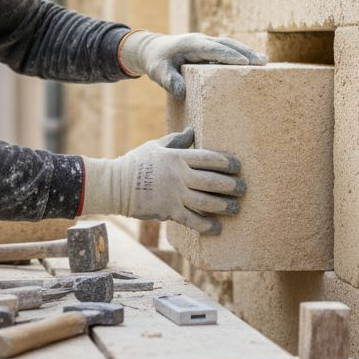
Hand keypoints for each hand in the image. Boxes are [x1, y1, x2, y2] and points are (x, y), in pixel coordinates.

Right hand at [81, 129, 244, 234]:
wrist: (114, 185)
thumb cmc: (136, 163)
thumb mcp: (155, 146)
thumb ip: (176, 140)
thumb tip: (192, 131)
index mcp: (177, 157)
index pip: (209, 158)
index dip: (228, 163)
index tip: (239, 167)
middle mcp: (178, 175)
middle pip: (213, 181)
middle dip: (232, 186)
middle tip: (244, 189)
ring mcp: (174, 194)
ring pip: (206, 202)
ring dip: (224, 206)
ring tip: (236, 208)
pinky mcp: (168, 211)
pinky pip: (192, 220)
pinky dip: (206, 225)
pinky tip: (217, 228)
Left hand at [120, 31, 266, 97]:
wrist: (152, 49)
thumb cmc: (157, 61)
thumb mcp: (158, 72)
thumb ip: (169, 81)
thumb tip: (182, 92)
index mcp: (192, 44)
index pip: (213, 49)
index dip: (229, 56)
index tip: (245, 63)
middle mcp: (202, 40)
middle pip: (228, 44)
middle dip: (246, 52)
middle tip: (263, 62)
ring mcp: (207, 43)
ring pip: (230, 45)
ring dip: (247, 52)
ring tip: (264, 61)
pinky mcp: (209, 48)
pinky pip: (227, 49)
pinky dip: (240, 54)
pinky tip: (252, 63)